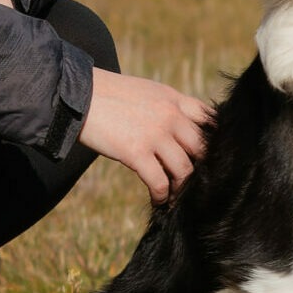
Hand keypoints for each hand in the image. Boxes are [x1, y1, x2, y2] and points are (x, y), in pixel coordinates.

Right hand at [77, 67, 213, 205]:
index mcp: (174, 99)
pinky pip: (160, 182)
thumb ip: (168, 108)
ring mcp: (155, 134)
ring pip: (185, 170)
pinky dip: (162, 195)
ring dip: (182, 187)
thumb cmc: (110, 96)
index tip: (212, 159)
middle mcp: (170, 115)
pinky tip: (159, 200)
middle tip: (196, 185)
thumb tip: (183, 131)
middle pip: (202, 149)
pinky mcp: (137, 152)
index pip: (210, 120)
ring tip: (176, 196)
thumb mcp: (147, 92)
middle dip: (202, 169)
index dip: (216, 142)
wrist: (77, 96)